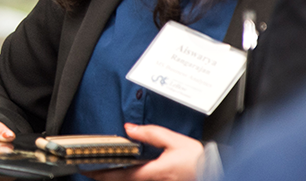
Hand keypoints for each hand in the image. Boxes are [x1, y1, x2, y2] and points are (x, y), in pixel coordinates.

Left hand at [83, 123, 202, 180]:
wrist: (218, 171)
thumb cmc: (199, 160)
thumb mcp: (174, 141)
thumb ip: (150, 134)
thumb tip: (129, 129)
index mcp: (153, 173)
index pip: (119, 175)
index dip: (101, 173)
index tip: (87, 169)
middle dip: (104, 177)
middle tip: (91, 170)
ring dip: (116, 178)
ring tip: (104, 171)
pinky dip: (129, 179)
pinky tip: (126, 173)